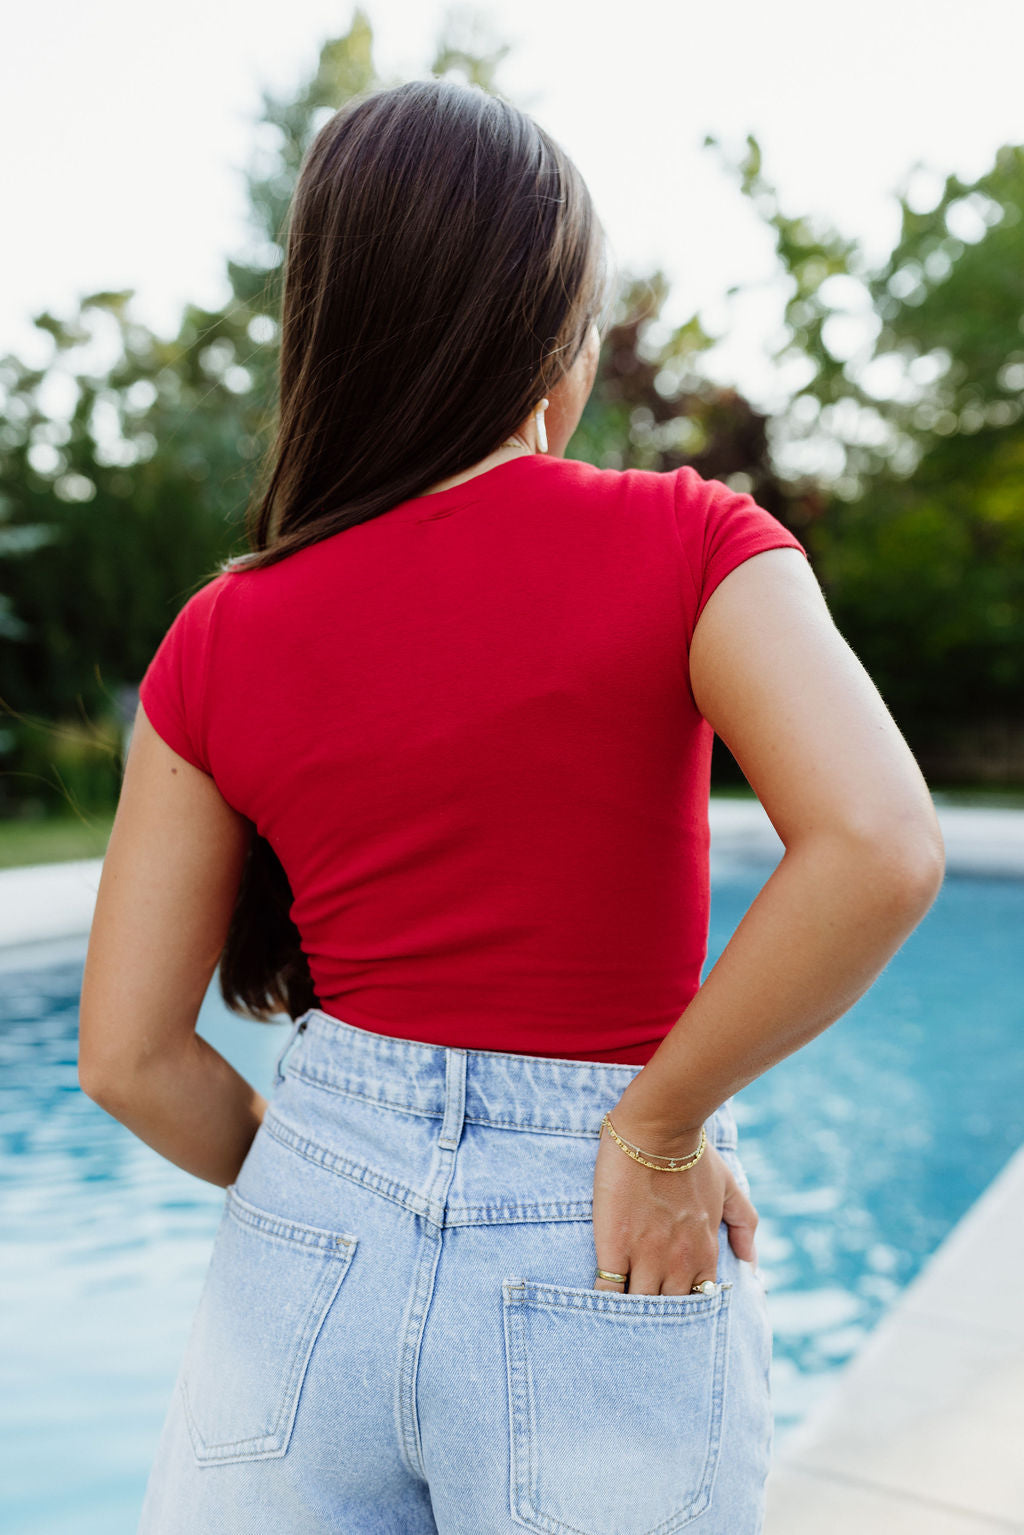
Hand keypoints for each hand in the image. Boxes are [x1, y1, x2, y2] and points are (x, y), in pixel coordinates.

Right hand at [592, 1109, 758, 1294]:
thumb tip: (751, 1264)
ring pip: (638, 1306)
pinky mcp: (614, 1247)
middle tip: (643, 1310)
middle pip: (666, 1310)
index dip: (682, 1304)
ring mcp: (645, 1257)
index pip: (696, 1300)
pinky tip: (599, 1298)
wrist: (657, 1129)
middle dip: (656, 1313)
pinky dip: (604, 1300)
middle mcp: (678, 1263)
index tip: (668, 1298)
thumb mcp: (728, 1186)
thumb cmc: (692, 1153)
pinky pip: (607, 1290)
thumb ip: (744, 1224)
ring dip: (630, 1311)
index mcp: (704, 1251)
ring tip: (618, 1311)